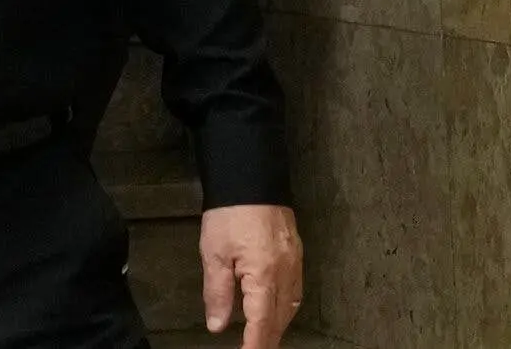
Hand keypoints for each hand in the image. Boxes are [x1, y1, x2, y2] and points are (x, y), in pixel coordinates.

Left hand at [200, 204, 303, 348]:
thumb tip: (218, 325)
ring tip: (263, 336)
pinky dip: (286, 306)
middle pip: (280, 318)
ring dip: (278, 324)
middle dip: (268, 338)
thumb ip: (217, 292)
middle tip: (252, 348)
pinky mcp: (296, 254)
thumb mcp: (214, 253)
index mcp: (264, 276)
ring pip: (291, 306)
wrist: (251, 179)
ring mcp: (295, 264)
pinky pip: (296, 290)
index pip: (262, 322)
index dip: (255, 344)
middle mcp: (286, 274)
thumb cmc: (228, 215)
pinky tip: (276, 309)